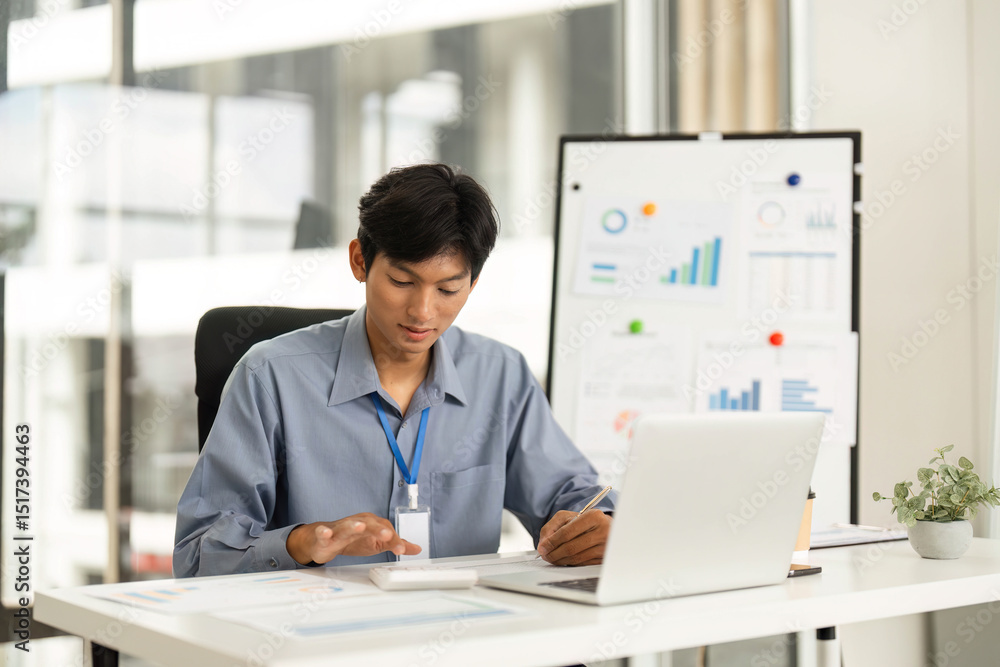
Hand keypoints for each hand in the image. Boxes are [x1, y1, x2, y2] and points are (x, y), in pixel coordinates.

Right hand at [286, 513, 420, 564]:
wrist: (326, 540)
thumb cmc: (354, 540)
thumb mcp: (377, 543)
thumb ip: (395, 544)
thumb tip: (417, 548)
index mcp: (371, 524)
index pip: (385, 530)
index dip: (393, 540)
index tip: (401, 550)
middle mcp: (357, 523)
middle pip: (369, 524)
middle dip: (377, 529)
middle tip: (386, 535)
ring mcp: (341, 528)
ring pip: (348, 526)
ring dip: (354, 525)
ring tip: (360, 527)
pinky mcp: (325, 536)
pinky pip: (324, 533)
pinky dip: (324, 532)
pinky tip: (325, 532)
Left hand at [537, 509, 611, 565]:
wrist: (607, 528)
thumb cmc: (585, 521)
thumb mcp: (567, 517)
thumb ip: (551, 527)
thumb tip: (543, 545)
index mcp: (593, 517)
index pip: (567, 532)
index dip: (552, 542)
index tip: (542, 548)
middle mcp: (603, 531)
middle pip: (571, 548)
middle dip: (553, 554)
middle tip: (545, 555)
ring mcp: (605, 547)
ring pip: (576, 559)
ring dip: (559, 561)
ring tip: (551, 557)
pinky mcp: (604, 559)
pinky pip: (582, 564)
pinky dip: (569, 563)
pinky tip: (563, 560)